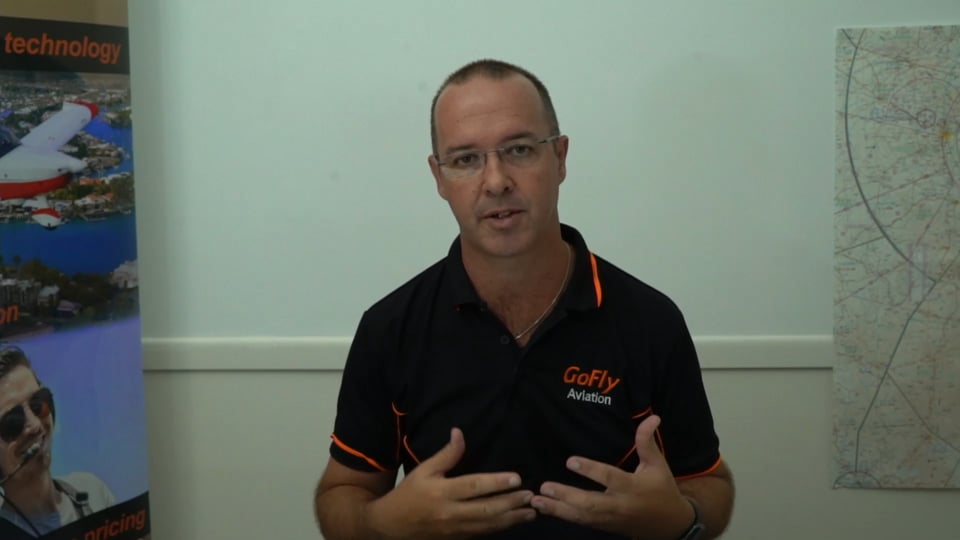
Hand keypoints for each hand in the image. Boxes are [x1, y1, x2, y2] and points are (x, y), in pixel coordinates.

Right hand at [367, 427, 535, 539]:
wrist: (391, 526)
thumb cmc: (409, 494)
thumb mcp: (424, 470)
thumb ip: (446, 455)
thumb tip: (459, 433)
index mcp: (441, 492)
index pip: (473, 486)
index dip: (496, 482)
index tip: (516, 478)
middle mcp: (450, 512)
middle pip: (485, 509)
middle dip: (510, 503)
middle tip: (530, 496)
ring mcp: (454, 530)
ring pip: (487, 525)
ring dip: (511, 519)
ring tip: (530, 512)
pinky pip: (482, 534)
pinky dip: (500, 528)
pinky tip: (514, 521)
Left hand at [530, 415, 693, 539]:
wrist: (670, 526)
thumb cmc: (662, 490)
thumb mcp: (657, 465)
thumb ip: (647, 442)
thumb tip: (651, 417)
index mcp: (632, 487)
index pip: (609, 477)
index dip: (590, 470)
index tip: (570, 460)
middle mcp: (618, 505)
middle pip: (590, 503)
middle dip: (566, 496)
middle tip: (545, 486)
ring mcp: (610, 519)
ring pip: (582, 517)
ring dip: (558, 509)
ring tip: (536, 501)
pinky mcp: (604, 527)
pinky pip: (582, 523)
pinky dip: (563, 517)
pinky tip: (546, 509)